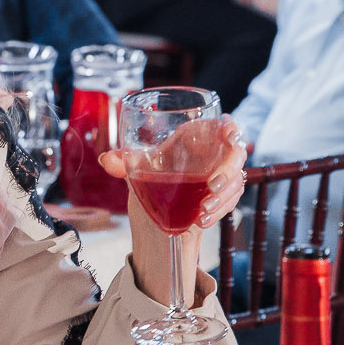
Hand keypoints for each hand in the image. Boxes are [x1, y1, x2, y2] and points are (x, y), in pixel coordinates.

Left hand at [99, 116, 246, 302]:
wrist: (156, 213)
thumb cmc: (151, 180)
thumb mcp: (137, 171)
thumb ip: (123, 162)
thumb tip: (107, 160)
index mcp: (194, 137)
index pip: (221, 125)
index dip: (230, 127)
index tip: (230, 134)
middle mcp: (212, 154)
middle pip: (235, 154)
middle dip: (227, 171)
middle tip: (211, 186)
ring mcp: (222, 175)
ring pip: (236, 181)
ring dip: (223, 197)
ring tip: (202, 211)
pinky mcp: (225, 195)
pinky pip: (232, 200)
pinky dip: (219, 211)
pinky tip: (202, 219)